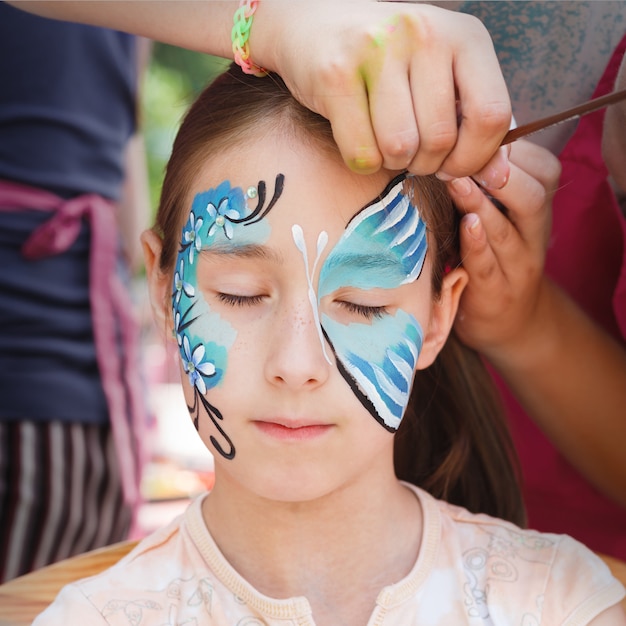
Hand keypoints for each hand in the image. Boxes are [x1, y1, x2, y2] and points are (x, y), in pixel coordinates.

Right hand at [255, 1, 511, 183]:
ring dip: (392, 162)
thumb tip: (498, 179)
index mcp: (464, 36)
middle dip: (425, 165)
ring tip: (386, 144)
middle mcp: (425, 34)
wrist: (317, 24)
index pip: (490, 115)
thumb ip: (475, 123)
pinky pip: (362, 152)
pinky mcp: (337, 74)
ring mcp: (378, 50)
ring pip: (400, 148)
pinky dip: (362, 162)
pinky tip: (360, 139)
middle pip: (440, 140)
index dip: (474, 157)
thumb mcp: (443, 77)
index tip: (453, 165)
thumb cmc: (389, 60)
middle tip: (411, 153)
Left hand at [446, 140, 560, 363]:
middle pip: (532, 196)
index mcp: (536, 209)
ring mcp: (517, 266)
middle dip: (503, 173)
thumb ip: (486, 182)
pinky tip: (467, 225)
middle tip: (470, 157)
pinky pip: (489, 266)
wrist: (511, 321)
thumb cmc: (496, 256)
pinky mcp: (496, 293)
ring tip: (459, 181)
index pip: (542, 169)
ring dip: (482, 203)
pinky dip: (479, 245)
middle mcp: (533, 234)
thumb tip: (458, 132)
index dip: (514, 149)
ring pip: (508, 230)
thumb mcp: (501, 216)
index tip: (476, 132)